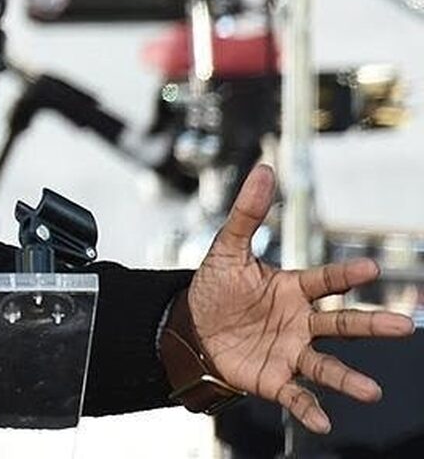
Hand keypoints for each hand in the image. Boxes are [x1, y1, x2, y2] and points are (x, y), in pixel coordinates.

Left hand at [184, 163, 415, 432]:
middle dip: (371, 325)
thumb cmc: (214, 288)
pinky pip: (296, 395)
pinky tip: (322, 422)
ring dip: (348, 379)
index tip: (370, 268)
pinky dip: (309, 409)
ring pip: (326, 365)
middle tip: (403, 326)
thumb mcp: (226, 249)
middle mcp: (300, 322)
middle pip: (340, 324)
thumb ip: (248, 213)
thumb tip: (263, 169)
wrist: (190, 329)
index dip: (346, 275)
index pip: (325, 281)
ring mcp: (290, 352)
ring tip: (371, 391)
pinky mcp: (274, 378)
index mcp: (292, 289)